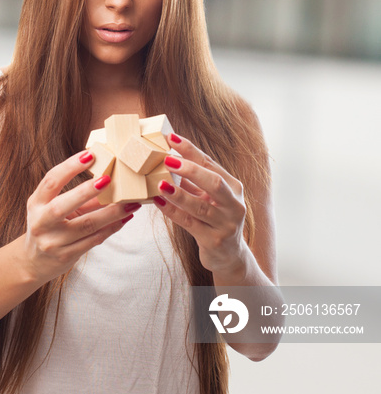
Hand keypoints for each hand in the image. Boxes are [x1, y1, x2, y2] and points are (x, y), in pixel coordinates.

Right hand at [23, 151, 139, 284]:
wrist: (34, 262)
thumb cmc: (47, 226)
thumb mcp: (53, 208)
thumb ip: (76, 196)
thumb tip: (107, 180)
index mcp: (36, 203)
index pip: (51, 181)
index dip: (70, 167)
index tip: (90, 154)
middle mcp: (41, 223)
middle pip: (63, 206)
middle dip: (87, 191)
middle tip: (108, 178)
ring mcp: (53, 242)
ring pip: (87, 225)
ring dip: (112, 213)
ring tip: (131, 202)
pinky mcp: (66, 256)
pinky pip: (94, 240)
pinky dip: (112, 228)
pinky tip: (124, 218)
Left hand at [153, 133, 247, 278]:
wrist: (229, 256)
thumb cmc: (214, 219)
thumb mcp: (207, 197)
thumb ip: (192, 180)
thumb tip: (166, 156)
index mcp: (233, 187)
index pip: (211, 164)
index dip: (190, 150)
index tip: (171, 138)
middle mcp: (234, 204)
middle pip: (214, 182)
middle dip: (190, 169)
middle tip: (167, 160)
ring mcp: (226, 224)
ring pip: (200, 206)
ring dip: (178, 193)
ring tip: (159, 183)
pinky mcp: (214, 240)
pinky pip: (189, 223)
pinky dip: (173, 212)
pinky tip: (158, 202)